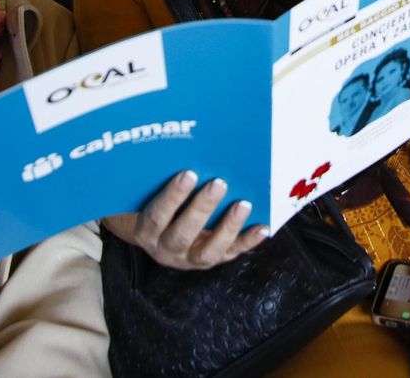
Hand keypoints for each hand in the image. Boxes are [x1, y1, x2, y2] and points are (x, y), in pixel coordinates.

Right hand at [104, 171, 268, 269]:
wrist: (157, 235)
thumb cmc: (155, 204)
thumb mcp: (149, 195)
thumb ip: (159, 180)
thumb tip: (184, 148)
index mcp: (146, 231)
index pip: (157, 216)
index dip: (172, 196)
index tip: (188, 174)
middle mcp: (166, 249)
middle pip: (183, 233)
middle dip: (202, 208)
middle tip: (219, 183)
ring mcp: (190, 259)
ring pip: (208, 250)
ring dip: (228, 227)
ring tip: (243, 204)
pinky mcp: (212, 260)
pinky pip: (232, 253)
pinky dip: (248, 241)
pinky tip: (262, 227)